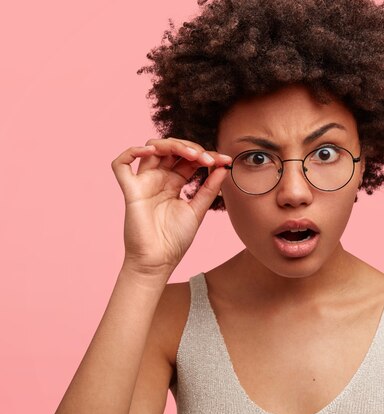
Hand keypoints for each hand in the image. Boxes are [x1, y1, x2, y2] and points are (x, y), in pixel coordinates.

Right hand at [111, 138, 231, 280]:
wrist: (158, 262)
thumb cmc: (175, 240)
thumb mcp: (198, 210)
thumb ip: (209, 188)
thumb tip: (223, 167)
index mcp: (173, 183)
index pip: (188, 158)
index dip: (206, 155)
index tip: (225, 160)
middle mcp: (158, 179)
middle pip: (171, 148)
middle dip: (191, 148)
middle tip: (208, 159)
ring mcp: (143, 183)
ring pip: (150, 149)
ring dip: (171, 144)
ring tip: (192, 155)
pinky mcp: (130, 191)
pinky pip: (121, 165)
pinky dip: (132, 152)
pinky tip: (152, 151)